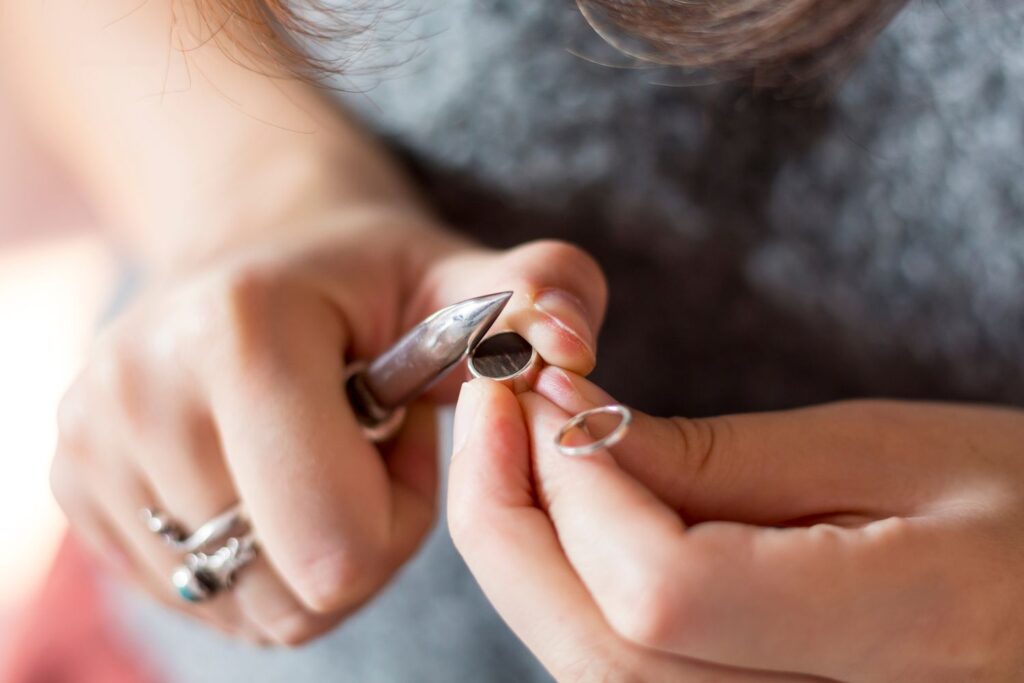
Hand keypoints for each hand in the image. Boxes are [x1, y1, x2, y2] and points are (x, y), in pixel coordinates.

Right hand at [49, 207, 605, 644]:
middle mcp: (138, 388)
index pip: (337, 542)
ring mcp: (91, 447)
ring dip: (308, 554)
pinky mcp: (76, 493)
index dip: (400, 509)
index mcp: (238, 329)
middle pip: (294, 592)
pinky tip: (264, 476)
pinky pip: (198, 598)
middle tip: (360, 447)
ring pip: (246, 607)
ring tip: (313, 456)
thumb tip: (567, 346)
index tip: (400, 428)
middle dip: (359, 540)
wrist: (256, 259)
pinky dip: (252, 561)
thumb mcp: (461, 278)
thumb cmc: (372, 282)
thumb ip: (545, 293)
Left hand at [449, 367, 1023, 681]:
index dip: (576, 486)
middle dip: (512, 521)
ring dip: (527, 554)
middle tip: (492, 405)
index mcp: (903, 632)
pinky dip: (567, 591)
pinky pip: (622, 674)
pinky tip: (568, 512)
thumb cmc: (1013, 501)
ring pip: (594, 671)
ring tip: (519, 447)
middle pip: (598, 651)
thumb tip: (571, 427)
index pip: (662, 590)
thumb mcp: (880, 450)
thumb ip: (715, 459)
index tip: (538, 387)